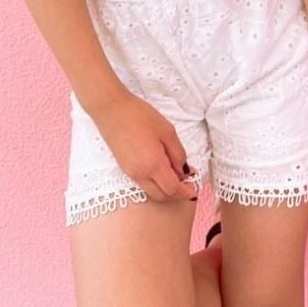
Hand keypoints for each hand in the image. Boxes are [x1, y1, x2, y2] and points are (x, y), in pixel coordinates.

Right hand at [88, 88, 197, 203]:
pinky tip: (163, 169)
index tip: (195, 188)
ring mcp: (130, 173)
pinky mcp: (125, 168)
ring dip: (166, 189)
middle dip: (177, 194)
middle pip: (162, 196)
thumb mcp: (167, 131)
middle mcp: (140, 174)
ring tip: (177, 174)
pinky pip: (144, 184)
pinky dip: (156, 183)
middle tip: (189, 183)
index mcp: (153, 165)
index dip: (186, 192)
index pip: (172, 190)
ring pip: (152, 192)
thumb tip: (184, 170)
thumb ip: (178, 153)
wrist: (112, 110)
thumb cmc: (139, 116)